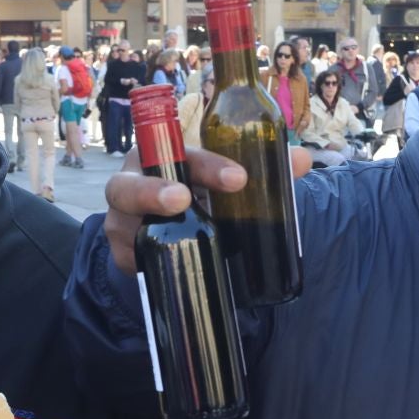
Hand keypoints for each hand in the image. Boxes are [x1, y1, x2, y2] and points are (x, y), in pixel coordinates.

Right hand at [103, 145, 248, 275]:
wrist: (172, 226)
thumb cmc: (199, 191)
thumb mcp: (223, 180)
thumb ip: (259, 170)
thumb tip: (299, 160)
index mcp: (162, 154)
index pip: (183, 155)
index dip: (209, 165)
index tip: (238, 178)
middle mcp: (132, 181)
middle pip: (128, 185)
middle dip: (152, 191)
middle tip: (181, 200)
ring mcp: (121, 218)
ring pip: (120, 223)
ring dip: (146, 230)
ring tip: (175, 238)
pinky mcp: (122, 249)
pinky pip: (125, 257)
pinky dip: (140, 261)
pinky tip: (164, 263)